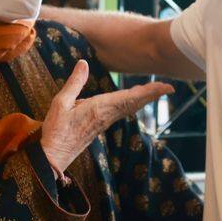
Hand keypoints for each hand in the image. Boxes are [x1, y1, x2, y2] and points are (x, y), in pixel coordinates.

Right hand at [41, 60, 173, 172]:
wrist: (53, 157)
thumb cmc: (56, 130)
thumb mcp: (60, 103)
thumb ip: (74, 83)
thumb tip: (83, 63)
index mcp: (99, 108)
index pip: (129, 97)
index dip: (148, 91)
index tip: (165, 87)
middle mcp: (106, 115)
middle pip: (134, 102)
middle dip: (151, 94)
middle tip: (168, 87)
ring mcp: (104, 121)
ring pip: (128, 107)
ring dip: (143, 98)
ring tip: (155, 90)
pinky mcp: (99, 125)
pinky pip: (121, 111)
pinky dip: (131, 103)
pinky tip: (133, 100)